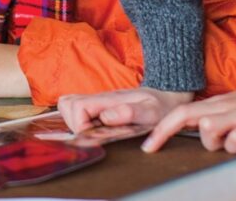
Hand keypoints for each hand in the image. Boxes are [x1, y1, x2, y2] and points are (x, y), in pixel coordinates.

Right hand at [58, 88, 193, 133]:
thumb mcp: (151, 112)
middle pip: (67, 104)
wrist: (168, 97)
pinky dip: (78, 120)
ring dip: (73, 121)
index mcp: (109, 99)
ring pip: (69, 104)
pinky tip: (94, 131)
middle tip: (91, 136)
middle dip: (73, 124)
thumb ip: (129, 113)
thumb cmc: (161, 106)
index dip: (78, 125)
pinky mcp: (100, 106)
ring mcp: (98, 101)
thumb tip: (104, 117)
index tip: (92, 137)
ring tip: (91, 133)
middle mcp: (100, 98)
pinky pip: (78, 109)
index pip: (77, 105)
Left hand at [141, 90, 235, 152]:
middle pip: (185, 115)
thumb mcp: (229, 108)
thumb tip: (191, 130)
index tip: (148, 145)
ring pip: (207, 126)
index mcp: (215, 104)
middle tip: (154, 146)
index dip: (162, 127)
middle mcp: (222, 107)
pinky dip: (233, 145)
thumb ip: (211, 116)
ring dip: (210, 141)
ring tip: (226, 143)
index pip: (181, 112)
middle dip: (164, 131)